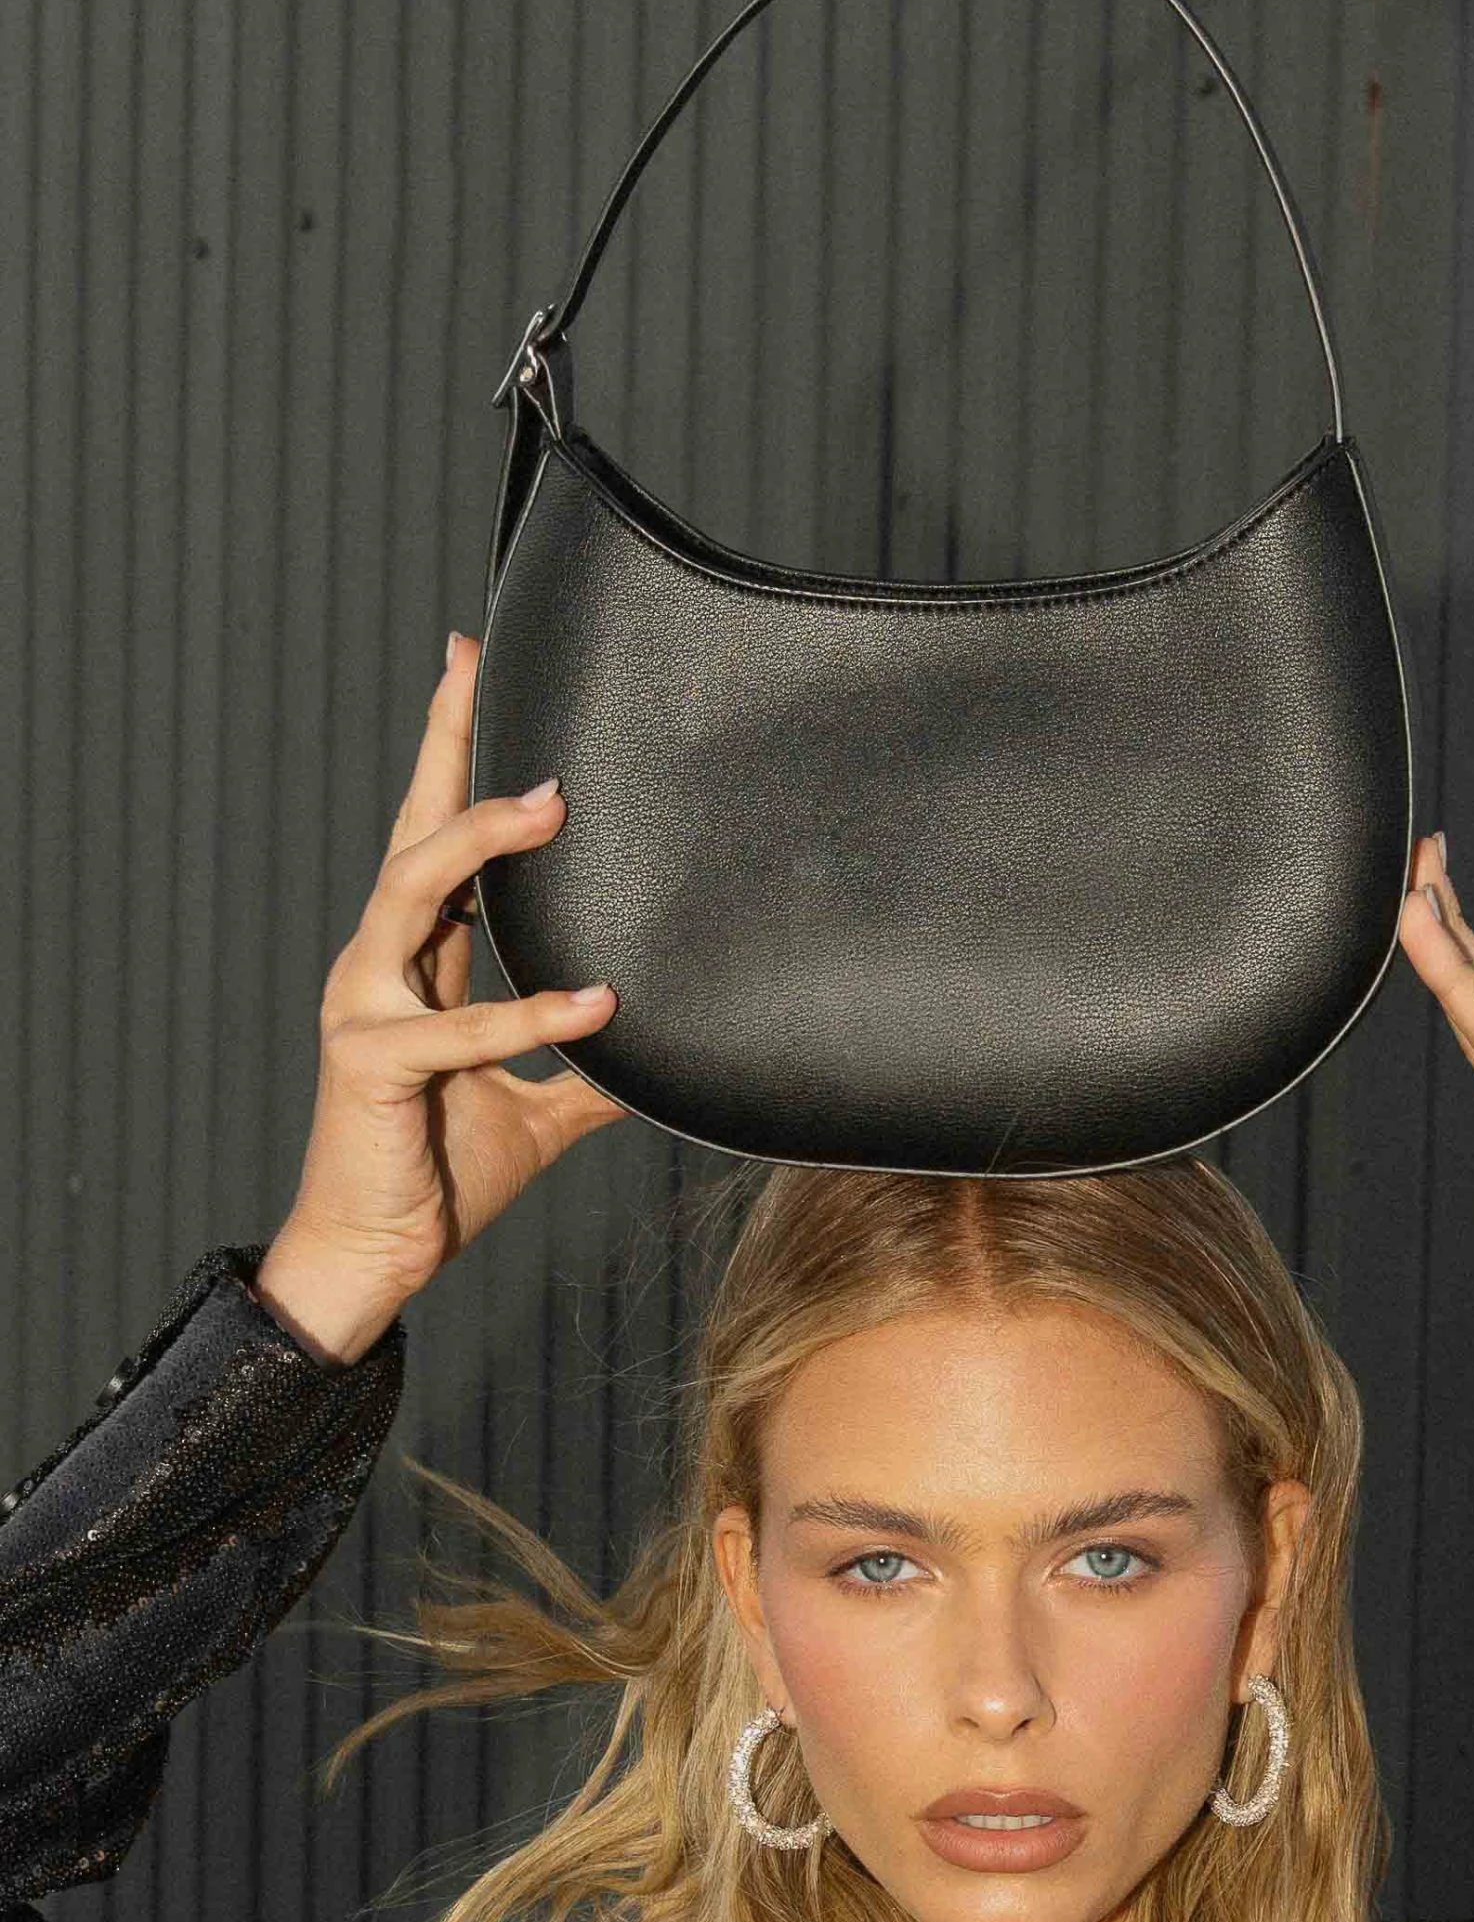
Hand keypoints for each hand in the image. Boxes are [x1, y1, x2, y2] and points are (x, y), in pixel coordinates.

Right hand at [265, 633, 627, 1328]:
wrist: (376, 1257)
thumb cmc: (439, 1172)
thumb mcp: (537, 1112)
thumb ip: (585, 1071)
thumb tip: (661, 1052)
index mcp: (418, 963)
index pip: (435, 837)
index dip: (450, 752)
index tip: (468, 664)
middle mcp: (381, 966)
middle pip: (413, 832)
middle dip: (445, 748)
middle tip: (478, 670)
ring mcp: (364, 1008)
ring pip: (413, 893)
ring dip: (480, 842)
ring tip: (550, 803)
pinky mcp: (368, 1065)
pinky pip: (457, 1030)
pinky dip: (528, 1016)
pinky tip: (596, 1004)